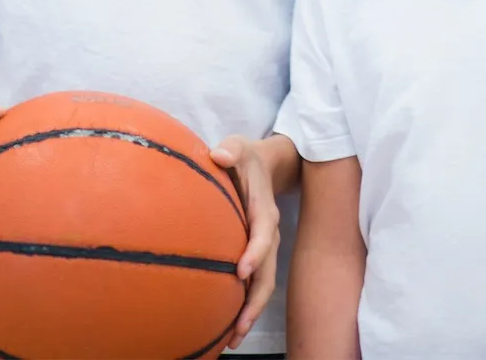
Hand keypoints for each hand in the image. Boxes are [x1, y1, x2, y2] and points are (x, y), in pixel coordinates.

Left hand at [210, 135, 282, 348]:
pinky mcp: (255, 255)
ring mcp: (264, 248)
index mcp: (263, 211)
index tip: (242, 272)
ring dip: (250, 313)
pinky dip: (244, 306)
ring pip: (262, 286)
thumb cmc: (244, 157)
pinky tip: (228, 327)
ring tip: (232, 339)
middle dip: (255, 302)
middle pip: (267, 274)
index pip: (264, 235)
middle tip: (238, 328)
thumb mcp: (238, 146)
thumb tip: (217, 155)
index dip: (256, 253)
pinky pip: (254, 284)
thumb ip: (230, 150)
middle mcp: (268, 235)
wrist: (265, 165)